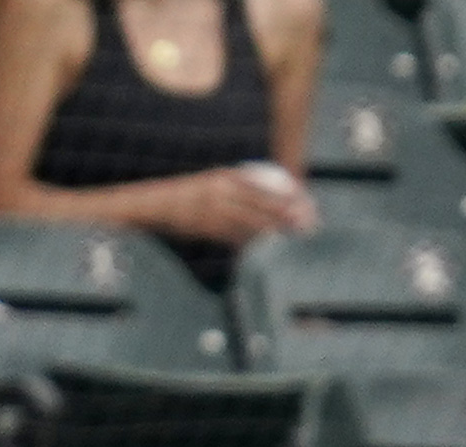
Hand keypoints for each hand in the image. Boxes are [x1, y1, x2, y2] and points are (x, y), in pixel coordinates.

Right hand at [153, 163, 312, 243]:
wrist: (158, 203)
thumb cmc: (189, 194)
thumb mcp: (213, 181)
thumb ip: (236, 184)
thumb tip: (262, 190)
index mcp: (225, 177)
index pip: (262, 184)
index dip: (284, 192)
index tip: (303, 199)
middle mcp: (222, 191)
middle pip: (261, 203)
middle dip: (286, 213)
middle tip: (307, 222)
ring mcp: (214, 210)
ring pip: (251, 223)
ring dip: (274, 231)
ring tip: (293, 238)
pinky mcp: (208, 228)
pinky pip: (235, 238)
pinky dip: (252, 244)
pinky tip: (267, 250)